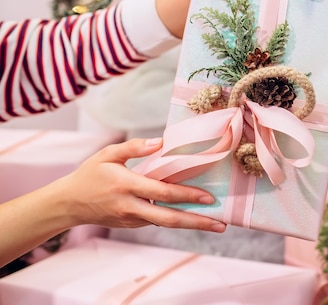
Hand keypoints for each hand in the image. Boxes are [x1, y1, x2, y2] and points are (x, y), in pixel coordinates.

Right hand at [58, 137, 225, 230]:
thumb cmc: (89, 175)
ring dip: (191, 223)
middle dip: (197, 222)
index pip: (163, 193)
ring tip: (215, 223)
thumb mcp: (107, 154)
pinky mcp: (132, 225)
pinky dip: (176, 219)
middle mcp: (131, 207)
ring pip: (166, 223)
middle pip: (169, 218)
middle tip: (221, 224)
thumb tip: (160, 141)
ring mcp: (132, 219)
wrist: (68, 204)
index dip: (187, 196)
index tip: (208, 197)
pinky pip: (158, 220)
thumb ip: (134, 147)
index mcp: (127, 186)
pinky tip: (194, 215)